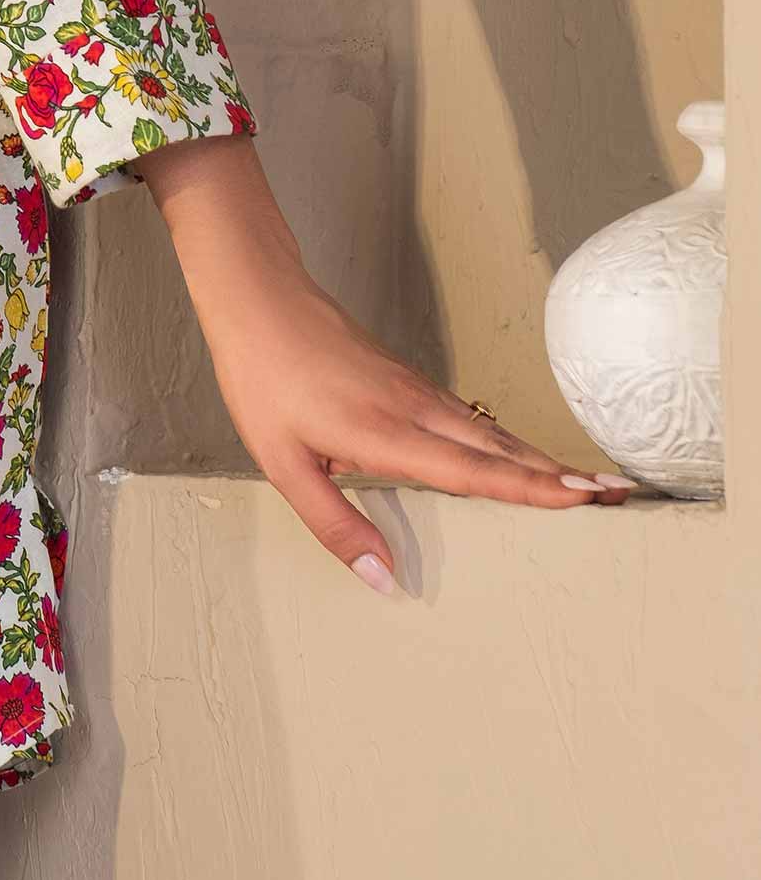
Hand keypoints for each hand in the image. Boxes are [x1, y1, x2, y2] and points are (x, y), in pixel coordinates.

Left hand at [135, 138, 636, 591]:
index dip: (530, 489)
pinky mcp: (409, 381)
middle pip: (500, 449)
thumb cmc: (263, 381)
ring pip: (491, 431)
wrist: (259, 299)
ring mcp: (415, 391)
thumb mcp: (283, 463)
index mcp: (386, 434)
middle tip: (619, 496)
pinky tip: (524, 455)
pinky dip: (509, 440)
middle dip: (560, 475)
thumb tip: (384, 579)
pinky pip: (472, 418)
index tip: (584, 500)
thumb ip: (335, 523)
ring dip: (542, 457)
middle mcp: (414, 409)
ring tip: (592, 481)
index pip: (472, 471)